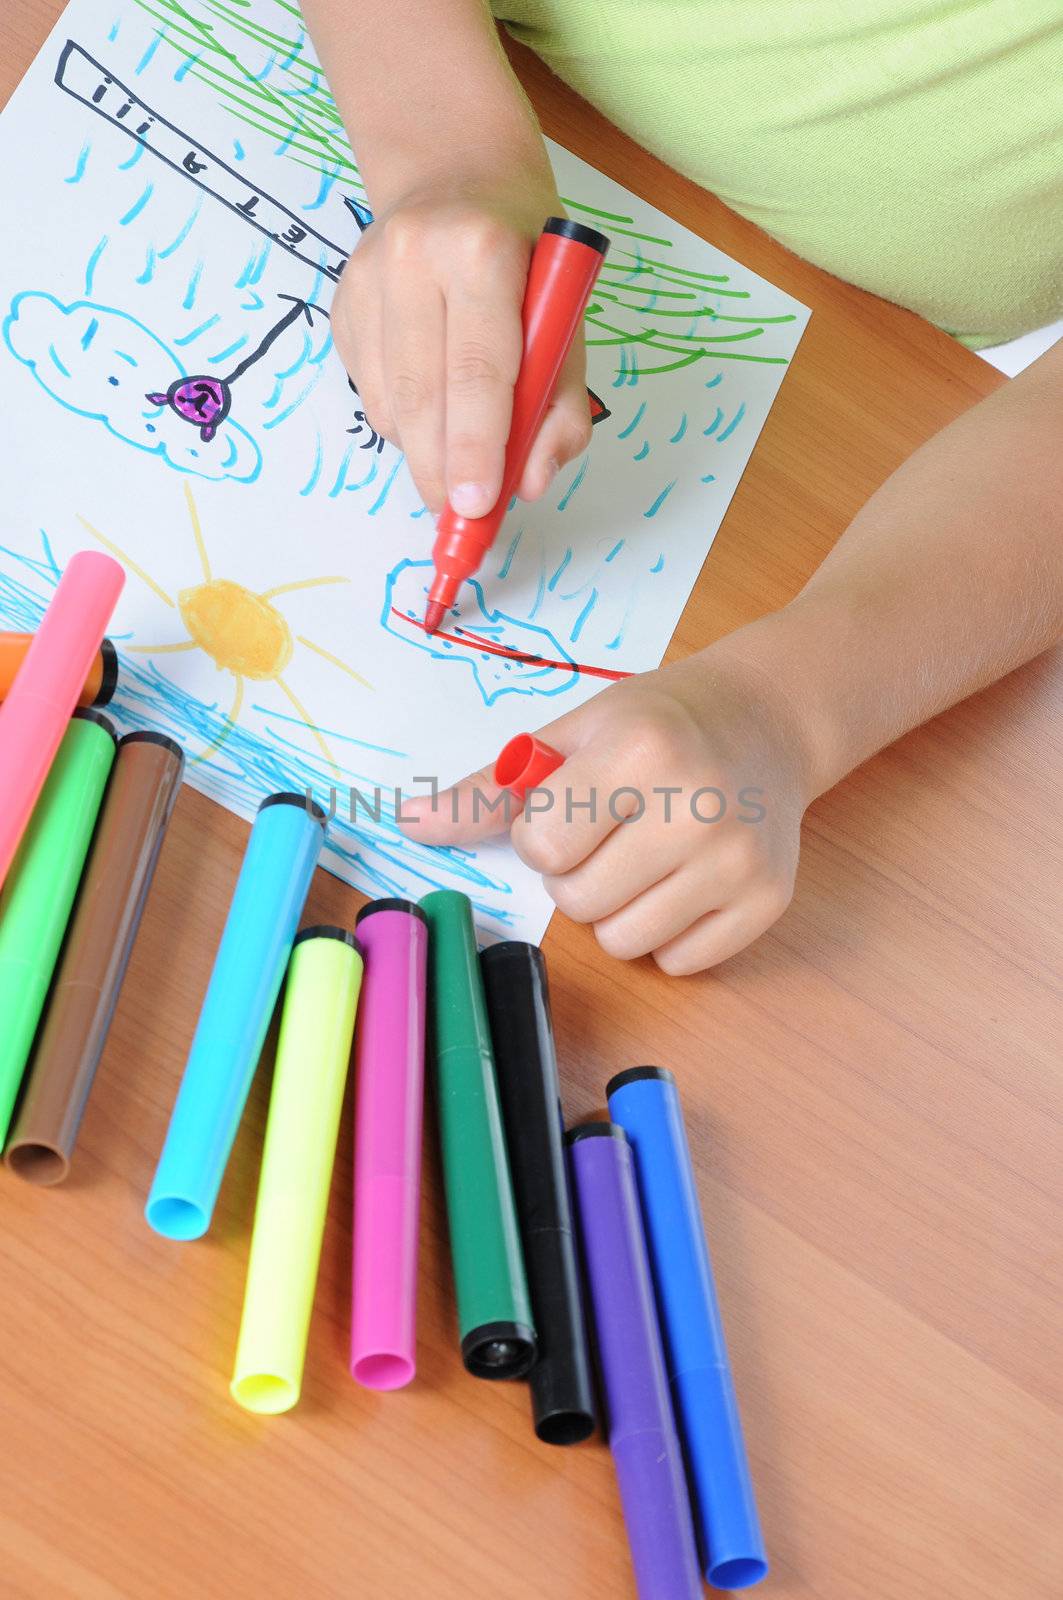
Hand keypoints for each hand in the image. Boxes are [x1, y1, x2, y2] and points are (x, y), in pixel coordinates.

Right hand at [331, 173, 592, 517]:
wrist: (456, 173)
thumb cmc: (527, 255)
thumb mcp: (568, 316)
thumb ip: (559, 405)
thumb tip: (530, 483)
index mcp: (480, 251)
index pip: (476, 369)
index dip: (477, 446)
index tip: (478, 507)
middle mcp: (413, 256)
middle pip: (422, 395)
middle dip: (443, 471)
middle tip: (461, 517)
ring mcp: (367, 277)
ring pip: (388, 402)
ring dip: (423, 451)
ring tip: (455, 458)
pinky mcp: (341, 301)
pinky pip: (369, 390)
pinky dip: (402, 421)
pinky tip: (429, 402)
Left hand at [401, 644, 817, 972]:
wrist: (767, 720)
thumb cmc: (656, 723)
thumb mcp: (573, 734)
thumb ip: (490, 790)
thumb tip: (406, 826)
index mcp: (640, 751)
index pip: (543, 845)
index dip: (544, 833)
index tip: (576, 803)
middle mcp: (698, 806)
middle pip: (578, 901)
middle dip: (578, 873)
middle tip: (614, 830)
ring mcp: (739, 860)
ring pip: (623, 940)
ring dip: (617, 909)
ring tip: (646, 855)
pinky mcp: (768, 901)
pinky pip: (678, 963)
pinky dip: (668, 933)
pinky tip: (686, 879)